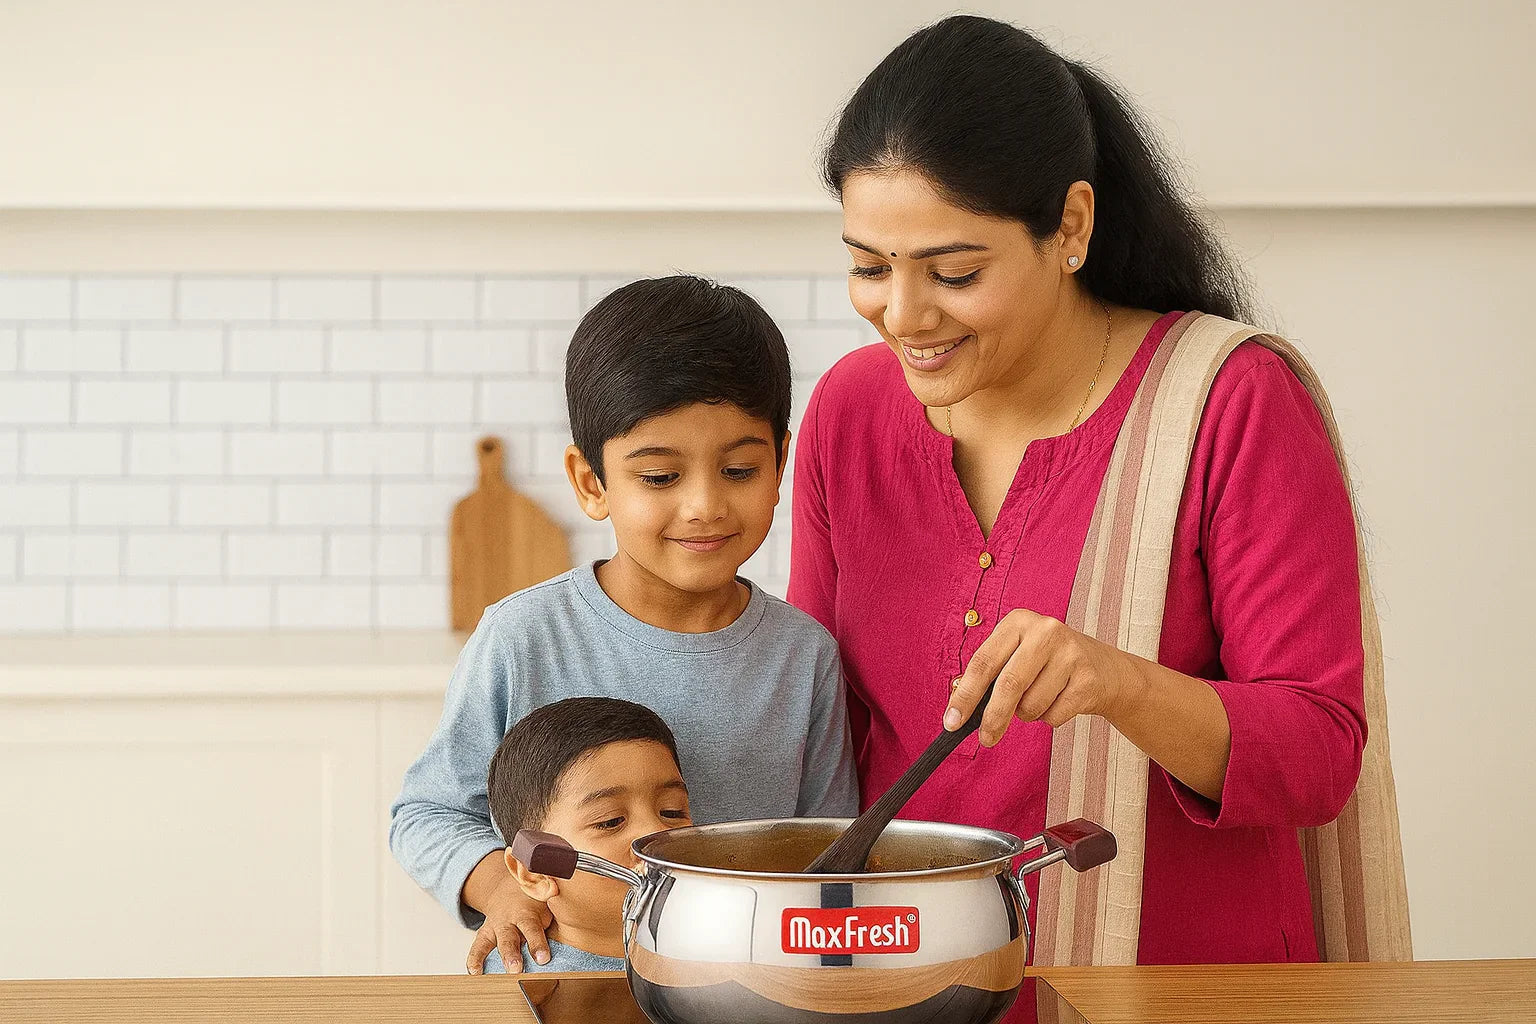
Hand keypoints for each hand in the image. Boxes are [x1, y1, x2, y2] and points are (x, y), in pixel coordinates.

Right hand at [465, 873, 552, 974]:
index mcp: (528, 911)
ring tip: (488, 974)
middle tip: (516, 969)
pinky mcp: (485, 932)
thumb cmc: (534, 898)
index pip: (532, 928)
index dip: (537, 943)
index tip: (543, 959)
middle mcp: (509, 919)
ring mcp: (495, 925)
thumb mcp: (546, 898)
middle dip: (511, 954)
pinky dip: (474, 959)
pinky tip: (474, 973)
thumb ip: (556, 908)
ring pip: (491, 941)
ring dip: (491, 958)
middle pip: (509, 937)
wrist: (508, 887)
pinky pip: (477, 945)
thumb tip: (581, 915)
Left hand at [944, 608, 1141, 746]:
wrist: (1106, 670)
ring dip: (1028, 714)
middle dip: (992, 718)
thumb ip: (992, 675)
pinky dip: (1050, 718)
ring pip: (1031, 704)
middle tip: (985, 739)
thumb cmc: (1048, 664)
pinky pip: (1054, 716)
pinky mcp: (1088, 679)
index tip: (951, 722)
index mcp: (1018, 621)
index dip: (965, 695)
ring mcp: (1070, 653)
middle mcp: (1045, 631)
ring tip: (1040, 698)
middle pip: (1008, 684)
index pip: (983, 662)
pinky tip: (1061, 700)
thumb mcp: (1019, 654)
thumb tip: (959, 711)